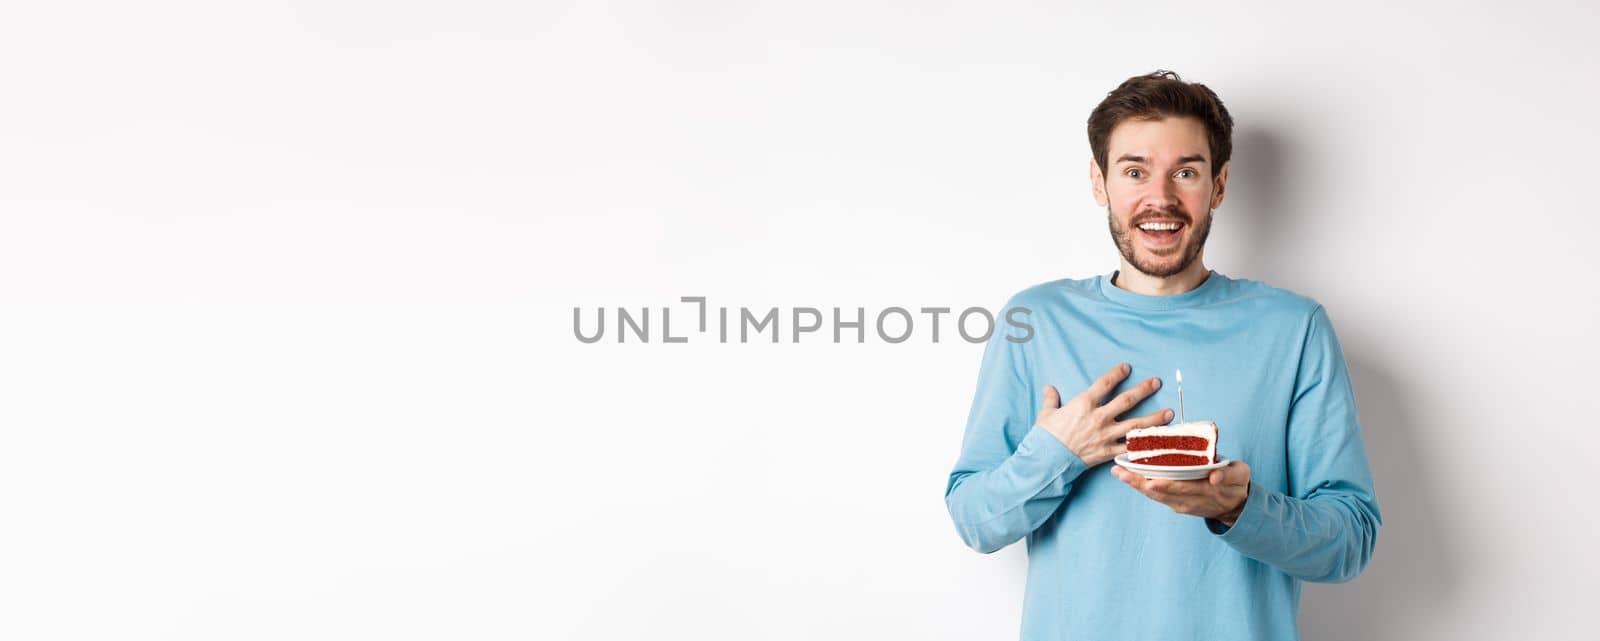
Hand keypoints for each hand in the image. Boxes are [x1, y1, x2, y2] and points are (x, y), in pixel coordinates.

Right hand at [1036, 363, 1172, 466]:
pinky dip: (1145, 446)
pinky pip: (1130, 448)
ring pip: (1135, 425)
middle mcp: (1098, 417)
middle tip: (1156, 383)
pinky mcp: (1108, 452)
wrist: (1047, 460)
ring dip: (1154, 418)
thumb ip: (1051, 399)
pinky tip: (1158, 442)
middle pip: (1126, 401)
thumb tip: (1049, 388)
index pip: (1104, 384)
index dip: (1117, 374)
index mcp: (1083, 404)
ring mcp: (1105, 435)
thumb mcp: (1046, 414)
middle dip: (1143, 390)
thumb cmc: (1046, 436)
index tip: (1127, 368)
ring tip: (1169, 413)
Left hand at [1110, 460, 1251, 525]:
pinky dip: (1141, 487)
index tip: (1150, 481)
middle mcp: (1189, 499)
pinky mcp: (1176, 504)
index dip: (1166, 485)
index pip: (1182, 487)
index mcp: (1206, 490)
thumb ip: (1228, 474)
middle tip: (1121, 472)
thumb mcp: (1240, 474)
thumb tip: (1214, 477)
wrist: (1234, 506)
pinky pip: (1155, 496)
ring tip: (1118, 472)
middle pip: (1161, 492)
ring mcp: (1181, 504)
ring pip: (1155, 495)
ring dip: (1135, 484)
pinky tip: (1128, 477)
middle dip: (1140, 482)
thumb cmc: (1235, 483)